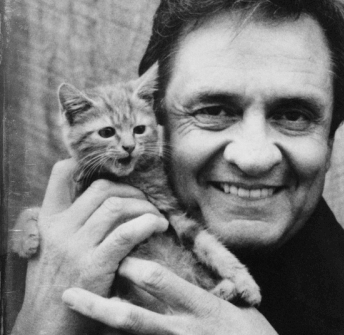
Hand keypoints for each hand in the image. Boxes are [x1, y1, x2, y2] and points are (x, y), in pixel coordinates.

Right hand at [11, 159, 167, 334]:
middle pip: (102, 189)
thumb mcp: (48, 248)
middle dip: (130, 190)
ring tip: (155, 216)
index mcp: (48, 221)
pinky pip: (127, 233)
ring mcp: (76, 246)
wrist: (45, 327)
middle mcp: (61, 229)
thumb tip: (101, 200)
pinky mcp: (94, 266)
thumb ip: (67, 223)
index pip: (59, 176)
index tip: (110, 171)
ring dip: (143, 206)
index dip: (85, 165)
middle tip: (144, 201)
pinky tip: (157, 227)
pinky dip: (147, 224)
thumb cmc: (54, 284)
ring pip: (116, 206)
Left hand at [63, 257, 277, 334]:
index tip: (114, 252)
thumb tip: (185, 273)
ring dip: (102, 328)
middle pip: (132, 316)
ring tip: (75, 313)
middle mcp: (182, 329)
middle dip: (98, 305)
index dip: (133, 266)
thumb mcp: (235, 307)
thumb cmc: (253, 334)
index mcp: (199, 307)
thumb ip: (207, 289)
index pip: (159, 281)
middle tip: (69, 294)